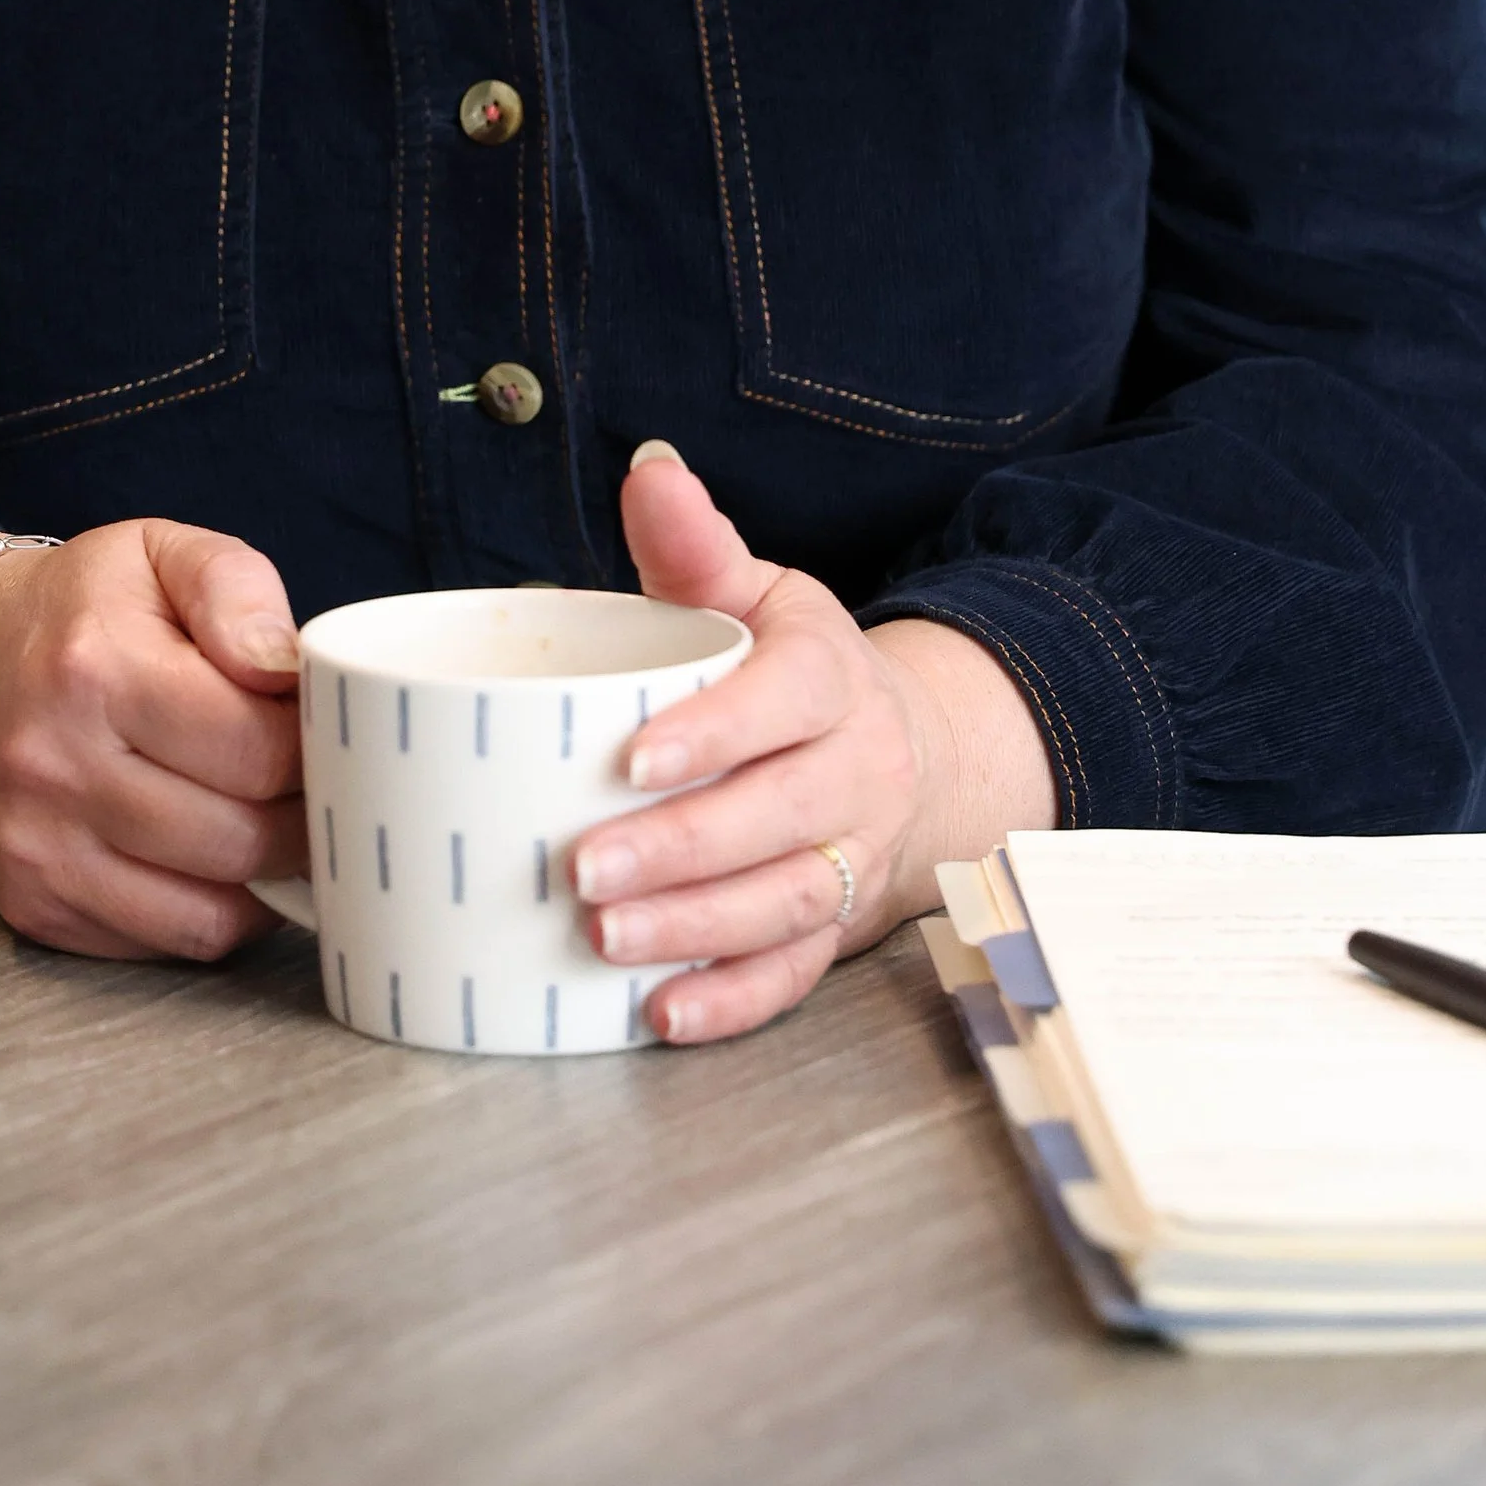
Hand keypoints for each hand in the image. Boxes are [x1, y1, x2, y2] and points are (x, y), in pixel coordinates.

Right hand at [0, 517, 307, 960]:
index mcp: (94, 668)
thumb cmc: (84, 609)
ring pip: (208, 914)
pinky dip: (211, 914)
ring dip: (265, 879)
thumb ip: (235, 588)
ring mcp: (36, 848)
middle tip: (314, 785)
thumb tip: (285, 667)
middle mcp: (54, 767)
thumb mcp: (160, 552)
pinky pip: (164, 943)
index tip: (322, 732)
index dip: (314, 747)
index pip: (255, 750)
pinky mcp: (33, 904)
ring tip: (275, 825)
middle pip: (240, 840)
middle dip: (302, 819)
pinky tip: (217, 861)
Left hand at [566, 444, 1057, 1046]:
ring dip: (697, 930)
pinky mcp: (839, 925)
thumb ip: (696, 546)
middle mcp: (857, 772)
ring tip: (604, 939)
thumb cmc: (793, 666)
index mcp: (829, 679)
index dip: (715, 734)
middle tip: (582, 868)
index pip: (785, 704)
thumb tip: (648, 470)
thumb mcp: (760, 593)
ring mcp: (855, 856)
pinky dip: (733, 1001)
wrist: (902, 748)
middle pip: (781, 817)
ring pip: (789, 903)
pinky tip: (661, 1015)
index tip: (632, 758)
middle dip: (682, 849)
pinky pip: (796, 974)